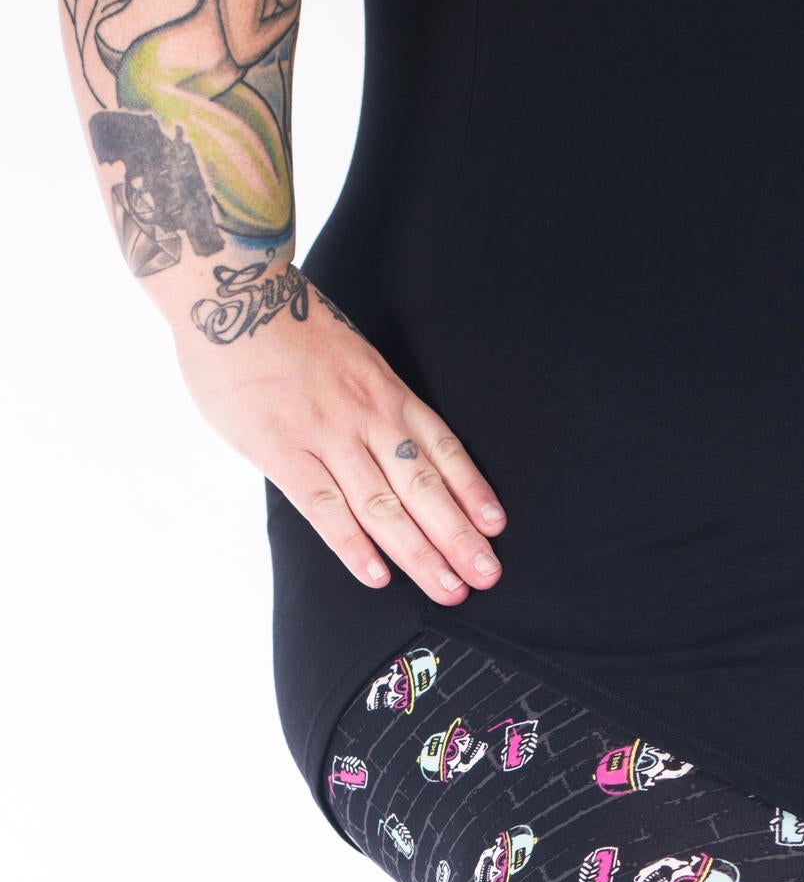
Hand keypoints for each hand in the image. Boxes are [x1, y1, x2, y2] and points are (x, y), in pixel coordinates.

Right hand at [174, 277, 504, 603]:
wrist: (232, 291)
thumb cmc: (288, 330)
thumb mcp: (351, 357)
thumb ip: (369, 405)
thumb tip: (383, 451)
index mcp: (387, 393)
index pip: (443, 450)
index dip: (472, 491)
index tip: (495, 528)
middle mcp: (367, 417)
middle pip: (423, 488)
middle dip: (459, 538)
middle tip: (486, 577)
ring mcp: (326, 435)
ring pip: (384, 506)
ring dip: (420, 553)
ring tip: (448, 590)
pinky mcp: (281, 450)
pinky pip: (324, 506)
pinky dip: (353, 544)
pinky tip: (377, 576)